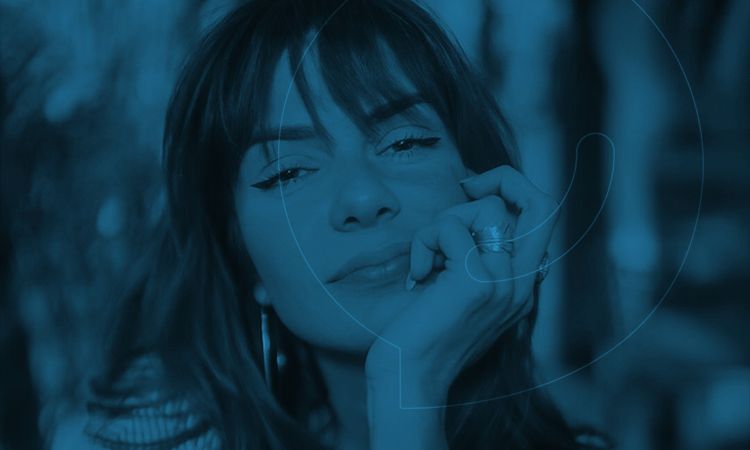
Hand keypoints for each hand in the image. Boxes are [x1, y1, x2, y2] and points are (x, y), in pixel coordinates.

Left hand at [365, 165, 558, 404]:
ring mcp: (505, 283)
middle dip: (505, 178)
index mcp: (521, 287)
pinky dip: (424, 241)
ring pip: (488, 208)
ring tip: (426, 259)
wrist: (410, 379)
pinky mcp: (476, 282)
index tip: (470, 196)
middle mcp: (522, 284)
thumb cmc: (424, 338)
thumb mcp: (459, 294)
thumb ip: (473, 261)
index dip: (513, 193)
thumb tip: (463, 216)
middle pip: (545, 204)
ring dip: (445, 222)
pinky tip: (418, 275)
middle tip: (466, 188)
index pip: (544, 220)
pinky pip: (449, 228)